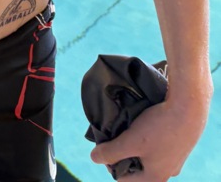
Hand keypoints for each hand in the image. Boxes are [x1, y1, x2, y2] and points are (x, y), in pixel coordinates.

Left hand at [90, 95, 207, 180]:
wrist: (189, 109)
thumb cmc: (160, 127)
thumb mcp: (131, 141)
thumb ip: (112, 152)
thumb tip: (94, 158)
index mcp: (155, 177)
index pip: (123, 179)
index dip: (109, 162)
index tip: (105, 145)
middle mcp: (166, 172)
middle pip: (135, 167)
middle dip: (122, 152)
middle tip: (114, 136)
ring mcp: (173, 159)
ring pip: (145, 155)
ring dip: (133, 144)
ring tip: (127, 129)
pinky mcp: (177, 145)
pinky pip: (156, 146)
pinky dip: (145, 138)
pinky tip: (141, 124)